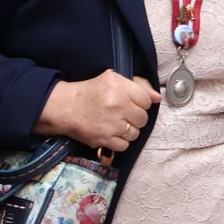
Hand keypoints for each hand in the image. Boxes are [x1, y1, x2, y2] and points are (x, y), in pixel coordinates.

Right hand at [34, 71, 160, 151]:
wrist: (65, 107)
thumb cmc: (91, 92)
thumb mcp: (114, 79)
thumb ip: (140, 85)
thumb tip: (158, 98)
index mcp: (120, 89)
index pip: (146, 101)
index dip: (140, 102)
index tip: (131, 103)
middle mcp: (117, 107)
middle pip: (143, 118)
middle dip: (136, 117)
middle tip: (125, 114)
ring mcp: (110, 125)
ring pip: (135, 133)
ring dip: (129, 130)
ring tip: (119, 124)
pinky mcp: (102, 140)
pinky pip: (124, 145)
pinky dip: (121, 141)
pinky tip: (113, 133)